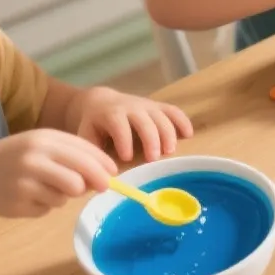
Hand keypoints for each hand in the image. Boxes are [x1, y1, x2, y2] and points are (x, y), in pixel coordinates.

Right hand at [0, 130, 117, 218]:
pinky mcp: (20, 202)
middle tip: (102, 188)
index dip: (104, 164)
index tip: (113, 174)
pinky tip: (27, 197)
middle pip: (82, 175)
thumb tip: (105, 177)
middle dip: (97, 183)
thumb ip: (70, 157)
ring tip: (47, 189)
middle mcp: (35, 157)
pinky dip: (45, 205)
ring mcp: (26, 180)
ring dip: (65, 195)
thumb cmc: (12, 159)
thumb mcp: (39, 147)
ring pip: (68, 194)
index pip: (85, 151)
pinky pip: (49, 207)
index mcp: (43, 138)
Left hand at [72, 86, 193, 162]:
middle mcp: (131, 107)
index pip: (119, 126)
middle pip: (145, 122)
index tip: (126, 158)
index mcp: (111, 114)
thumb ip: (92, 151)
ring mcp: (147, 106)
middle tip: (153, 159)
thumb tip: (100, 174)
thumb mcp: (86, 134)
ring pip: (162, 117)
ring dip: (168, 134)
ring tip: (169, 152)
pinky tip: (188, 135)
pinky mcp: (158, 106)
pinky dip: (183, 122)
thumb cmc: (94, 124)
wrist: (101, 100)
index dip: (124, 141)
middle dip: (151, 140)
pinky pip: (173, 111)